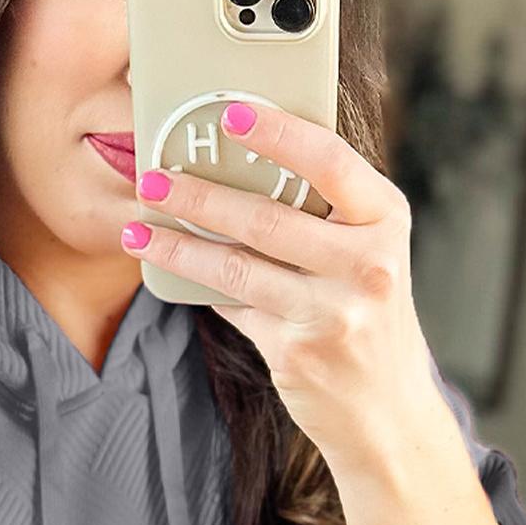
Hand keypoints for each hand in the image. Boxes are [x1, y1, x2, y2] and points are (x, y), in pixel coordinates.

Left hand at [124, 102, 444, 473]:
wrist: (387, 410)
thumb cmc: (368, 312)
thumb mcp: (367, 251)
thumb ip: (324, 211)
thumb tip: (237, 163)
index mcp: (387, 220)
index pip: (330, 162)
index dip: (278, 133)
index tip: (229, 114)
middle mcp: (368, 264)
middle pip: (267, 218)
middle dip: (199, 195)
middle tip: (151, 176)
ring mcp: (334, 313)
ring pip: (237, 267)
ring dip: (179, 245)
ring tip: (138, 228)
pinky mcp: (298, 353)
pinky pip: (234, 307)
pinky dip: (200, 286)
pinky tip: (169, 268)